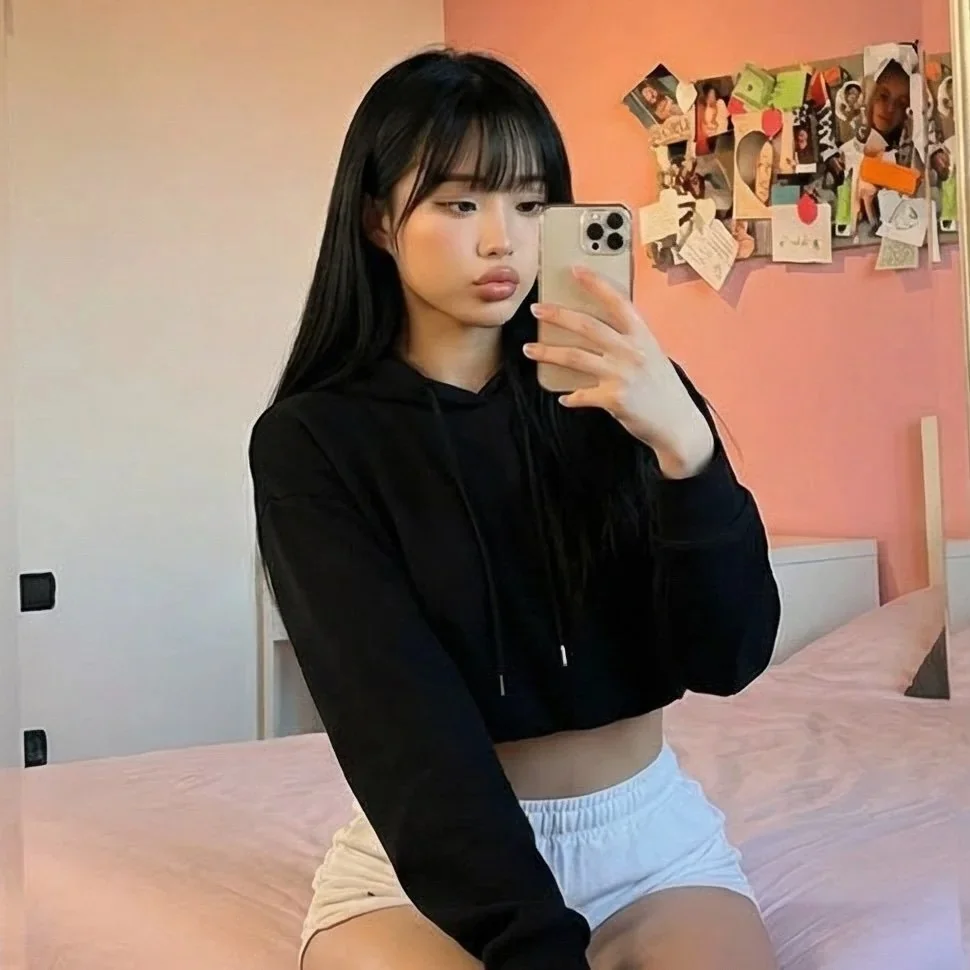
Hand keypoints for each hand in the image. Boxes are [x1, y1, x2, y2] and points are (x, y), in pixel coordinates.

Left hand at [523, 266, 713, 479]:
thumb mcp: (653, 356)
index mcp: (642, 336)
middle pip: (587, 326)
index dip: (595, 284)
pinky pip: (581, 395)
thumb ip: (629, 342)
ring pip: (575, 357)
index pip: (617, 302)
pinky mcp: (614, 398)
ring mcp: (622, 374)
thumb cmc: (664, 389)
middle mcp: (632, 351)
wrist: (678, 424)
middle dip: (557, 315)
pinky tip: (564, 397)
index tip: (575, 270)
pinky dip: (571, 397)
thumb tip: (598, 333)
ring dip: (548, 353)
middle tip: (536, 310)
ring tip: (529, 349)